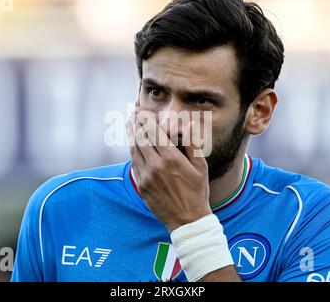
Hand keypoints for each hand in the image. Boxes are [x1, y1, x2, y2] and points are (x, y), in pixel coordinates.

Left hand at [126, 107, 211, 231]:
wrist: (188, 220)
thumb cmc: (197, 192)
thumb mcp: (200, 167)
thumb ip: (192, 144)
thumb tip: (188, 124)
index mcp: (171, 159)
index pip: (154, 133)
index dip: (146, 120)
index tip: (142, 111)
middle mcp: (156, 166)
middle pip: (141, 138)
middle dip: (136, 123)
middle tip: (133, 113)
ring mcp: (146, 176)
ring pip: (134, 150)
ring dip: (131, 135)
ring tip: (129, 124)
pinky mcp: (141, 186)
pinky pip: (134, 164)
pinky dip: (132, 151)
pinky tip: (132, 145)